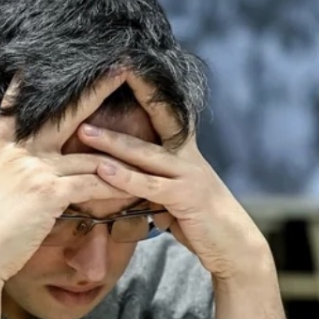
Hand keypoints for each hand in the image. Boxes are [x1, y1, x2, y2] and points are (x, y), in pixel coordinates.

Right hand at [0, 74, 132, 283]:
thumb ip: (5, 177)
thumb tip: (11, 181)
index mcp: (6, 152)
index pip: (13, 111)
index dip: (21, 88)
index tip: (30, 65)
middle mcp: (21, 153)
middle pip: (65, 114)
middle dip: (96, 89)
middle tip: (121, 69)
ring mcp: (36, 169)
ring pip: (90, 157)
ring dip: (120, 158)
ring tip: (148, 148)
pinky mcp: (50, 191)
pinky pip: (94, 184)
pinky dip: (115, 188)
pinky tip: (134, 188)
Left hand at [76, 73, 268, 281]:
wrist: (235, 248)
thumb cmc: (202, 224)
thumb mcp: (174, 198)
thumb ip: (151, 184)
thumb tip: (121, 182)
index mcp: (184, 153)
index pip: (162, 115)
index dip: (144, 92)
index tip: (121, 71)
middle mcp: (188, 157)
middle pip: (152, 124)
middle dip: (122, 108)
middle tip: (90, 91)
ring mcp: (189, 175)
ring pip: (145, 154)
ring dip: (112, 143)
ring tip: (84, 132)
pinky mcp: (186, 197)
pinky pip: (150, 185)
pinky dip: (124, 177)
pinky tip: (102, 170)